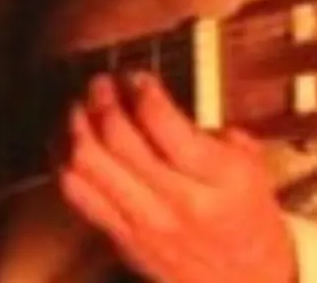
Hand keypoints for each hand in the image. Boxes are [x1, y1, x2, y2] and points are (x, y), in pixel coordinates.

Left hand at [56, 72, 296, 282]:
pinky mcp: (121, 239)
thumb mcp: (252, 166)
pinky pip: (77, 193)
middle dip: (102, 98)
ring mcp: (146, 224)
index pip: (162, 121)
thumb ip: (212, 131)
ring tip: (81, 107)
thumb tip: (162, 103)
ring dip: (77, 125)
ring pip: (87, 163)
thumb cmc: (250, 221)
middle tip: (102, 84)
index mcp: (219, 177)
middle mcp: (180, 201)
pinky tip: (69, 142)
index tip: (137, 77)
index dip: (141, 89)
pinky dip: (64, 160)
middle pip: (117, 137)